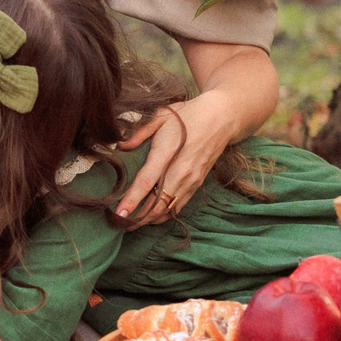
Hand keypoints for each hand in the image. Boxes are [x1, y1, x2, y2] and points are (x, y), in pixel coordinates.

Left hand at [114, 99, 218, 223]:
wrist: (221, 119)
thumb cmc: (188, 115)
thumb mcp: (161, 116)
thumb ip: (139, 133)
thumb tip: (121, 145)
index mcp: (167, 154)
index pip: (146, 183)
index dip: (132, 200)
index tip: (120, 213)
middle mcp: (180, 171)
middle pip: (157, 203)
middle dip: (139, 218)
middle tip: (121, 224)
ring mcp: (191, 180)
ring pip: (169, 208)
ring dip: (151, 219)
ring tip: (133, 225)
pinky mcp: (198, 183)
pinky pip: (180, 205)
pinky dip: (166, 214)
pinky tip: (153, 217)